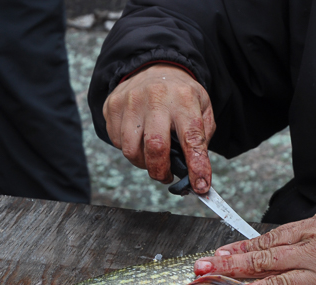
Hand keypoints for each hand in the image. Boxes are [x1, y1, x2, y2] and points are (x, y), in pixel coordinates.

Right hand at [102, 64, 214, 193]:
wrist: (154, 67)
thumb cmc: (180, 95)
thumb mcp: (202, 108)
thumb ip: (202, 139)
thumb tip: (197, 173)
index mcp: (183, 99)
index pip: (191, 138)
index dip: (196, 166)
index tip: (200, 186)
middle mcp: (155, 98)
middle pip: (155, 146)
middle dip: (161, 171)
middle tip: (166, 177)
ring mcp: (130, 101)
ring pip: (131, 150)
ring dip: (143, 164)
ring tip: (152, 158)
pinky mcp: (112, 107)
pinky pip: (117, 143)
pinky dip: (130, 150)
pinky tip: (139, 140)